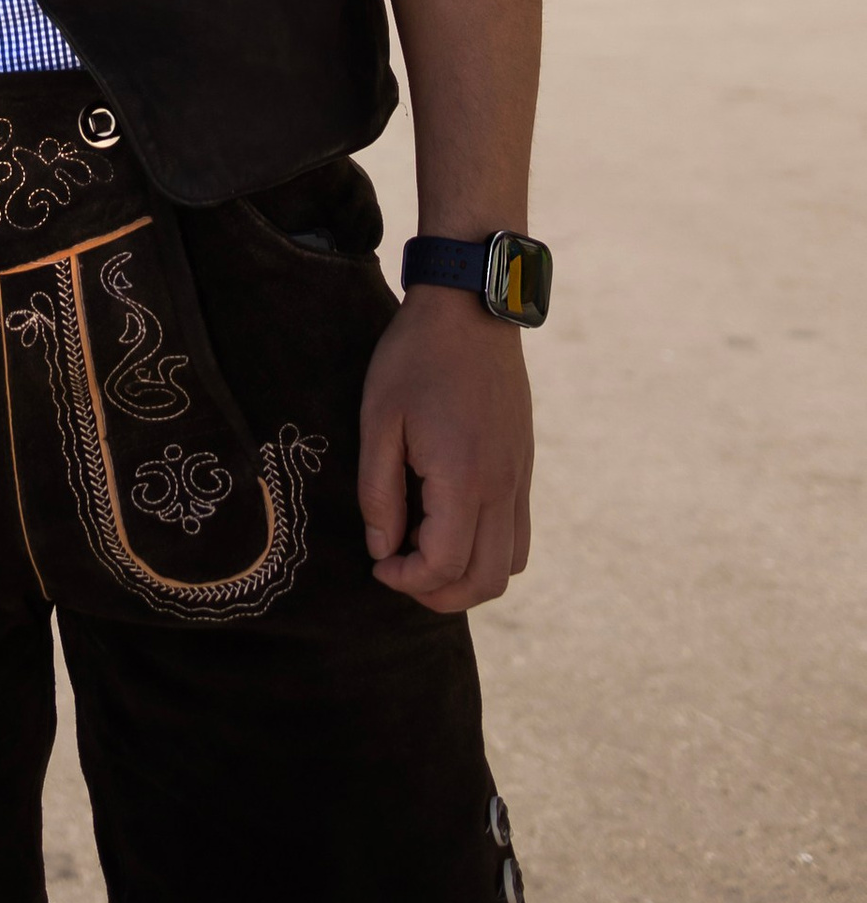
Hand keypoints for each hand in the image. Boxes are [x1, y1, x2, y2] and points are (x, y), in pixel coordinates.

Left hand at [358, 286, 533, 611]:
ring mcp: (520, 478)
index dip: (407, 580)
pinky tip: (451, 524)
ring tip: (425, 552)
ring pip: (510, 564)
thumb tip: (382, 549)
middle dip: (440, 595)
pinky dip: (489, 550)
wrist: (471, 307)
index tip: (378, 564)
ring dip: (469, 577)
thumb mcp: (379, 419)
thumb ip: (379, 492)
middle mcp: (502, 487)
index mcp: (464, 478)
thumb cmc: (415, 357)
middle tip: (400, 572)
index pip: (444, 566)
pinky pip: (519, 533)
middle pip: (486, 581)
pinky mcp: (524, 466)